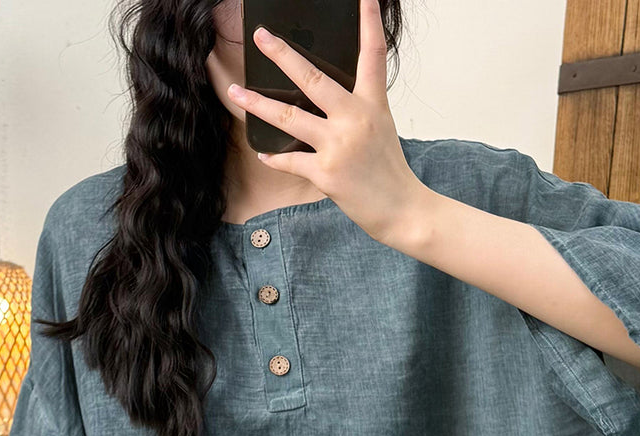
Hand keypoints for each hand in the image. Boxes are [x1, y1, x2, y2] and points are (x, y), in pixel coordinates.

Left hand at [227, 0, 424, 240]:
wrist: (402, 210)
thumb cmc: (390, 172)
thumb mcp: (381, 130)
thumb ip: (355, 111)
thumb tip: (321, 101)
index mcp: (373, 104)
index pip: (372, 54)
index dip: (368, 21)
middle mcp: (355, 119)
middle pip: (312, 79)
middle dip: (283, 55)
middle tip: (261, 37)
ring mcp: (338, 145)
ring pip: (289, 118)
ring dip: (258, 104)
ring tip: (237, 92)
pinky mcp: (326, 173)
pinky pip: (290, 160)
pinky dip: (275, 158)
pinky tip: (264, 153)